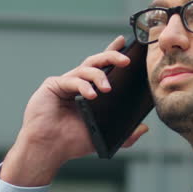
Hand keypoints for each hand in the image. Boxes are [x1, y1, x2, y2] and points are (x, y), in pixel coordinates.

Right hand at [0, 35, 149, 186]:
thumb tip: (144, 128)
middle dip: (111, 56)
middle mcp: (76, 83)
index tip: (124, 42)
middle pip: (96, 62)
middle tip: (126, 60)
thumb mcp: (103, 137)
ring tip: (107, 88)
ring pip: (85, 68)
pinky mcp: (53, 85)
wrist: (48, 149)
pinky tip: (91, 95)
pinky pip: (72, 80)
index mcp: (88, 92)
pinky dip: (83, 86)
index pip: (102, 68)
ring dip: (99, 75)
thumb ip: (125, 135)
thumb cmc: (70, 142)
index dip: (112, 53)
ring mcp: (64, 83)